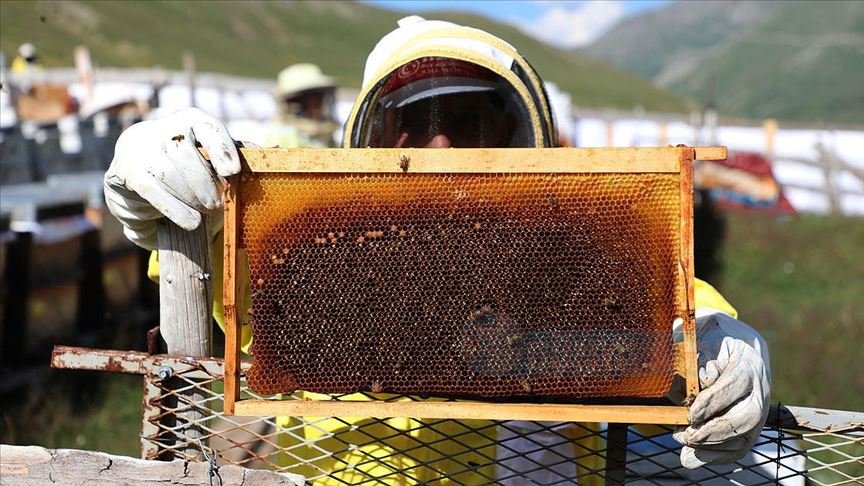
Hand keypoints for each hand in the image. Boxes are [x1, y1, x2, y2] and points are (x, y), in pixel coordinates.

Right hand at [103, 108, 239, 248]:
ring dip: (191, 197)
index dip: (221, 148)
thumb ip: (236, 153)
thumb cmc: (187, 166)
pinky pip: (152, 190)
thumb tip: (272, 153)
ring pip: (168, 173)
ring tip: (204, 212)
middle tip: (218, 205)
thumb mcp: (211, 156)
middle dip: (206, 184)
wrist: (139, 178)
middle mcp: (162, 128)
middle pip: (186, 155)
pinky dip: (175, 209)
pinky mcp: (127, 171)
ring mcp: (141, 148)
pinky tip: (191, 222)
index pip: (206, 126)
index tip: (233, 172)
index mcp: (190, 120)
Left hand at [674, 311, 770, 468]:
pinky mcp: (752, 426)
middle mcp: (760, 388)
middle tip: (687, 434)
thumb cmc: (713, 338)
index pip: (736, 384)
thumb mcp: (700, 333)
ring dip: (713, 445)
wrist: (738, 343)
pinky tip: (692, 456)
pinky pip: (740, 446)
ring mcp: (760, 409)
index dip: (713, 401)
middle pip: (748, 416)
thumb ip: (688, 349)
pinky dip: (715, 455)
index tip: (691, 412)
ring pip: (746, 435)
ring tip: (685, 442)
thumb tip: (688, 374)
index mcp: (748, 362)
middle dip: (715, 430)